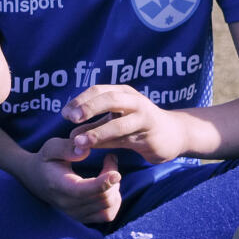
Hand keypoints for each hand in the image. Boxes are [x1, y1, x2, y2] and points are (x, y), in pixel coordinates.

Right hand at [17, 140, 122, 224]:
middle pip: (102, 198)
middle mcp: (67, 204)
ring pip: (108, 207)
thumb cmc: (45, 160)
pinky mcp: (83, 218)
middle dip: (112, 179)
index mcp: (59, 186)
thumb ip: (67, 147)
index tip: (116, 172)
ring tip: (109, 174)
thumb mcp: (51, 147)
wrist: (34, 178)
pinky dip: (114, 202)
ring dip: (115, 189)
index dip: (103, 183)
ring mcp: (75, 214)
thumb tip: (85, 151)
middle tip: (110, 160)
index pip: (83, 190)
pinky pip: (107, 215)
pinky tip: (109, 187)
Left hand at [63, 85, 190, 164]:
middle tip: (70, 118)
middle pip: (110, 100)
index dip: (80, 100)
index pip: (98, 90)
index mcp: (123, 93)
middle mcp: (135, 102)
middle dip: (88, 108)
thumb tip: (71, 135)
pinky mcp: (150, 137)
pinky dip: (108, 144)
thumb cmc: (138, 124)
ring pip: (119, 124)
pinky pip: (126, 140)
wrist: (174, 134)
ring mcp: (145, 118)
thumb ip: (94, 126)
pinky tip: (95, 148)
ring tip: (79, 141)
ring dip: (97, 133)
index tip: (64, 113)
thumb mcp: (115, 121)